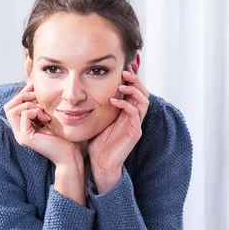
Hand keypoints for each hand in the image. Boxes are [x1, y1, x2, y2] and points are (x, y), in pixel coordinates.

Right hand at [5, 82, 85, 204]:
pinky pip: (24, 115)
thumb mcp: (48, 118)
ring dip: (29, 105)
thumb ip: (38, 108)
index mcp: (23, 128)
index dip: (21, 94)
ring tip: (43, 111)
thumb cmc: (63, 137)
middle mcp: (18, 132)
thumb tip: (33, 89)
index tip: (33, 86)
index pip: (12, 107)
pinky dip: (34, 111)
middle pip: (8, 107)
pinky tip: (46, 118)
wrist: (69, 155)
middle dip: (22, 96)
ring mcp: (20, 136)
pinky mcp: (25, 137)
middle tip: (36, 96)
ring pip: (12, 110)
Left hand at [88, 66, 149, 193]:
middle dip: (135, 79)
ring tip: (121, 84)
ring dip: (133, 90)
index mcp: (127, 112)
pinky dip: (126, 105)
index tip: (122, 65)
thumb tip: (84, 89)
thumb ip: (97, 105)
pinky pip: (135, 114)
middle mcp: (134, 116)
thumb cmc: (98, 142)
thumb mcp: (97, 119)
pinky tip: (114, 101)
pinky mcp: (135, 133)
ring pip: (143, 101)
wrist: (101, 164)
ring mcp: (136, 124)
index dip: (131, 77)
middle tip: (124, 70)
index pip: (133, 90)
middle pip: (143, 92)